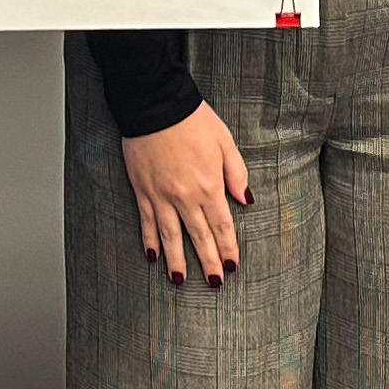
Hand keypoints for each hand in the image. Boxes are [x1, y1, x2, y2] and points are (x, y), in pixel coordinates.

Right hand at [121, 102, 250, 287]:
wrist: (155, 105)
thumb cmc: (192, 119)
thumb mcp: (224, 141)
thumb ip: (236, 173)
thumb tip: (246, 200)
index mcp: (209, 185)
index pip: (222, 225)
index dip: (227, 248)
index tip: (232, 266)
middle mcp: (185, 196)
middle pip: (199, 236)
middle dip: (208, 262)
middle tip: (214, 283)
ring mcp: (161, 196)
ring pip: (170, 236)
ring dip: (177, 260)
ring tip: (181, 280)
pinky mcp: (143, 190)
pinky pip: (147, 222)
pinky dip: (149, 240)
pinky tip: (152, 256)